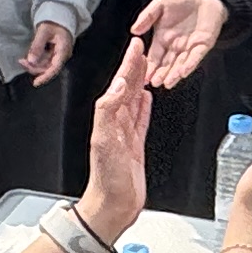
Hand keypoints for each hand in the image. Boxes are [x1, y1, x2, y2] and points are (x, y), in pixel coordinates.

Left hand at [19, 20, 73, 86]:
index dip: (45, 76)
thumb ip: (37, 46)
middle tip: (21, 62)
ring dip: (33, 66)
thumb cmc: (53, 23)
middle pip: (48, 68)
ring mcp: (58, 56)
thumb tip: (31, 61)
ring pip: (45, 66)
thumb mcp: (43, 31)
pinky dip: (35, 62)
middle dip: (34, 68)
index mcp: (63, 50)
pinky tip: (27, 59)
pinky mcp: (53, 55)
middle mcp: (62, 56)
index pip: (55, 67)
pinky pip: (44, 62)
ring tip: (22, 60)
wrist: (59, 18)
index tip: (36, 83)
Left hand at [80, 37, 151, 237]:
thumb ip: (109, 111)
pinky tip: (146, 99)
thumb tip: (119, 86)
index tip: (136, 46)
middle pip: (127, 88)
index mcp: (107, 119)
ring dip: (139, 83)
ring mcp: (125, 134)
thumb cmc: (107, 180)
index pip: (120, 85)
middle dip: (134, 67)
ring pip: (134, 100)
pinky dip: (143, 107)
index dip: (128, 64)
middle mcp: (115, 124)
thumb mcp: (105, 141)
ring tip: (145, 67)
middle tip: (141, 48)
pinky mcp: (134, 146)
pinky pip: (140, 120)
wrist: (112, 206)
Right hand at [132, 0, 228, 88]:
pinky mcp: (202, 45)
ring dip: (174, 74)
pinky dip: (190, 64)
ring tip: (167, 83)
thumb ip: (147, 17)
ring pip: (180, 64)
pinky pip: (195, 57)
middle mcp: (175, 47)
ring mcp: (189, 48)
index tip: (142, 76)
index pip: (154, 56)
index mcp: (163, 39)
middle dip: (160, 74)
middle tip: (153, 83)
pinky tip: (183, 72)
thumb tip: (133, 30)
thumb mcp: (160, 4)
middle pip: (166, 64)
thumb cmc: (183, 1)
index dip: (149, 66)